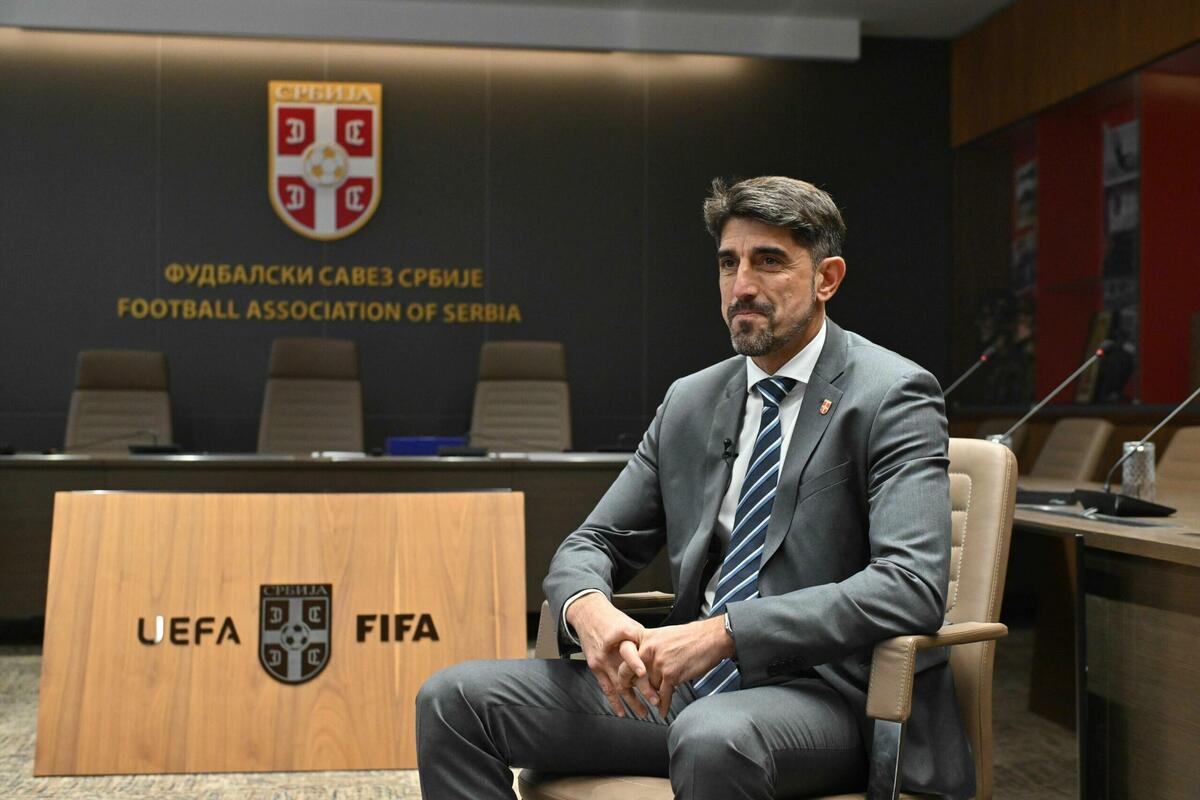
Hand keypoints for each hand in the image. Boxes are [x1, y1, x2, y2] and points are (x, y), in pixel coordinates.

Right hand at [565, 593, 652, 717]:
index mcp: (619, 638)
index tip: (644, 673)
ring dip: (630, 701)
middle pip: (625, 674)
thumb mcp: (629, 624)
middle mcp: (609, 652)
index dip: (635, 662)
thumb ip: (643, 640)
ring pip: (617, 685)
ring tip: (643, 713)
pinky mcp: (595, 668)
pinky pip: (605, 687)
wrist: (587, 614)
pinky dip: (614, 701)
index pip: (628, 651)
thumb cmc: (612, 619)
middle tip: (654, 700)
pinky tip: (622, 712)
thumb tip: (660, 655)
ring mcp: (601, 661)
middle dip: (641, 689)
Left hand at [617, 616, 733, 716]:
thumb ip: (652, 648)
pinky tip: (663, 709)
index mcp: (646, 638)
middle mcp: (649, 650)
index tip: (624, 680)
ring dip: (654, 696)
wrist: (712, 637)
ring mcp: (658, 663)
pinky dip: (664, 705)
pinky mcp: (670, 674)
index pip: (625, 656)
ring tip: (656, 702)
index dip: (623, 670)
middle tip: (634, 696)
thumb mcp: (665, 635)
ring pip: (649, 687)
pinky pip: (662, 696)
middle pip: (630, 674)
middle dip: (633, 687)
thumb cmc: (693, 636)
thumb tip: (646, 664)